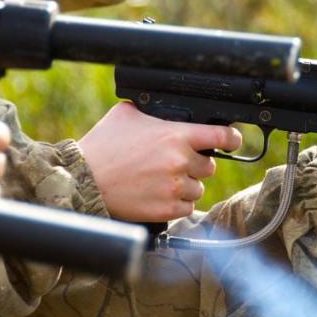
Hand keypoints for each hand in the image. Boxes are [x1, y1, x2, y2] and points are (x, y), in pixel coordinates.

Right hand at [77, 101, 240, 221]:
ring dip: (186, 184)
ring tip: (162, 180)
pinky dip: (177, 203)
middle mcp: (180, 161)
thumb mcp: (127, 114)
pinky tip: (158, 194)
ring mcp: (175, 187)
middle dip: (195, 164)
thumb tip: (163, 107)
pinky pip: (187, 207)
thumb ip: (152, 110)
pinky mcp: (167, 209)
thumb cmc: (102, 145)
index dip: (231, 138)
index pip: (221, 136)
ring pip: (198, 187)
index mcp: (175, 135)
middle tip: (173, 163)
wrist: (84, 180)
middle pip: (209, 165)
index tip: (233, 141)